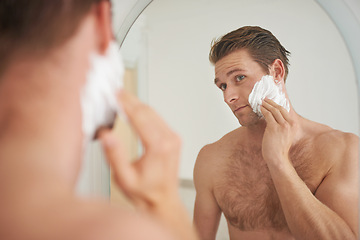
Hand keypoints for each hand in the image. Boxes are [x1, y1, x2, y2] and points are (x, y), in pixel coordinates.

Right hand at [98, 90, 180, 210]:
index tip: (115, 93)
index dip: (125, 103)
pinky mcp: (173, 139)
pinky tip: (134, 110)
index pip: (140, 116)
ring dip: (137, 104)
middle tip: (115, 91)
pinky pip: (158, 119)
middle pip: (147, 111)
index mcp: (158, 147)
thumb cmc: (144, 192)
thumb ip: (114, 155)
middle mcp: (169, 140)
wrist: (162, 201)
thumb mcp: (123, 177)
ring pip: (153, 112)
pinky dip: (144, 112)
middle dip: (130, 100)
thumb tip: (106, 134)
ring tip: (121, 98)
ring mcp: (173, 138)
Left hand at [260, 99, 296, 165]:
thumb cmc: (279, 148)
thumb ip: (283, 126)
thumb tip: (274, 117)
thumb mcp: (285, 135)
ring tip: (261, 102)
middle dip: (271, 102)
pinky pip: (268, 115)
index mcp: (294, 125)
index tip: (271, 101)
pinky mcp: (274, 128)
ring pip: (273, 110)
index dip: (277, 105)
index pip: (285, 111)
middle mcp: (290, 124)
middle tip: (265, 99)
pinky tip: (260, 108)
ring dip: (266, 105)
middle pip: (279, 108)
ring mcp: (282, 126)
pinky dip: (263, 110)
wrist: (277, 158)